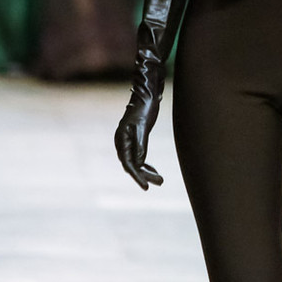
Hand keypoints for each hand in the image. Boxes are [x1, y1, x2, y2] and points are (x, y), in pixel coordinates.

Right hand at [114, 60, 164, 189]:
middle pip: (132, 165)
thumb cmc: (145, 108)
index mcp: (121, 139)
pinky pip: (138, 156)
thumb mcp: (144, 127)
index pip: (128, 164)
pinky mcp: (134, 139)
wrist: (147, 94)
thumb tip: (138, 163)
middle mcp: (122, 142)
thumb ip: (140, 145)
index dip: (137, 177)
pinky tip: (154, 170)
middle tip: (160, 182)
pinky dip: (146, 164)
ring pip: (135, 162)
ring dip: (147, 172)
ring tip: (160, 180)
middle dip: (145, 175)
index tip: (146, 187)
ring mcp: (127, 141)